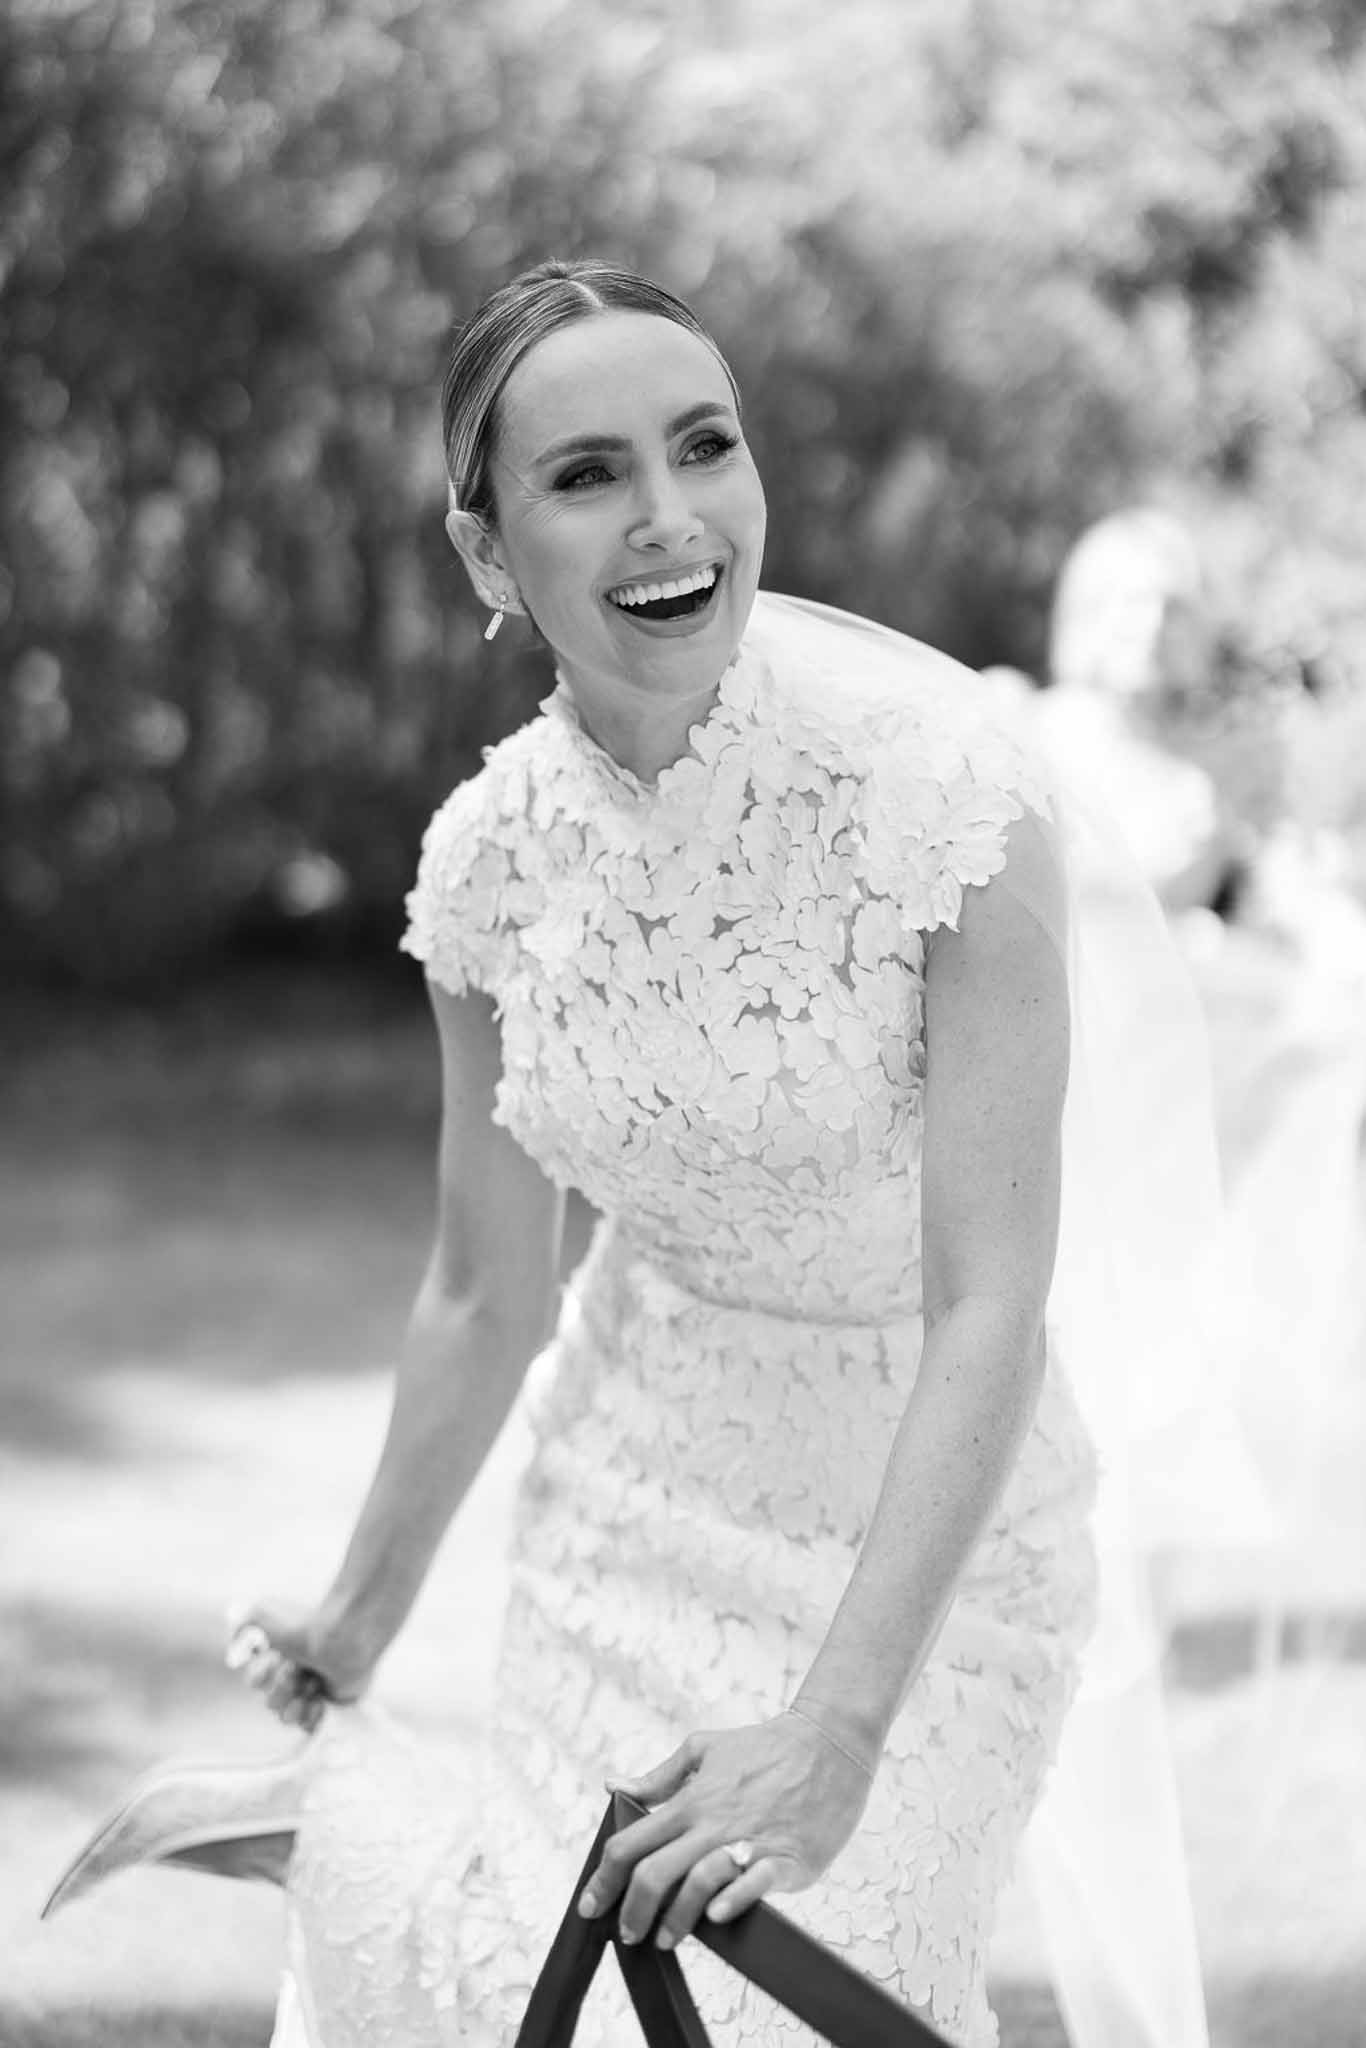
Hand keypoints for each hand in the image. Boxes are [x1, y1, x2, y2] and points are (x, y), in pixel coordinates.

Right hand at [224, 1599, 376, 1732]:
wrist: (344, 1639)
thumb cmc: (307, 1627)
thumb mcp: (264, 1616)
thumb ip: (241, 1627)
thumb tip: (233, 1644)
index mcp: (279, 1659)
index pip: (254, 1682)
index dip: (261, 1676)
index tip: (275, 1659)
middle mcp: (294, 1676)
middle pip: (270, 1702)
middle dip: (282, 1687)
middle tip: (299, 1670)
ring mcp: (311, 1693)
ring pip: (286, 1716)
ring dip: (297, 1700)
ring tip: (313, 1683)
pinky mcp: (329, 1706)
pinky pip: (308, 1728)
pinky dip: (312, 1715)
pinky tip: (320, 1698)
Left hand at [579, 1711, 873, 1949]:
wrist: (830, 1743)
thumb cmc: (766, 1746)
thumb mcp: (705, 1749)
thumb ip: (660, 1776)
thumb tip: (614, 1786)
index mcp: (691, 1800)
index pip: (631, 1843)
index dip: (603, 1879)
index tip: (590, 1907)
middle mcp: (713, 1823)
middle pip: (655, 1872)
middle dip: (632, 1911)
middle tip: (626, 1934)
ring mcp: (749, 1841)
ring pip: (697, 1883)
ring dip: (675, 1919)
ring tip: (665, 1939)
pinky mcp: (787, 1859)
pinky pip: (754, 1883)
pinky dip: (731, 1901)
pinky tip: (716, 1918)